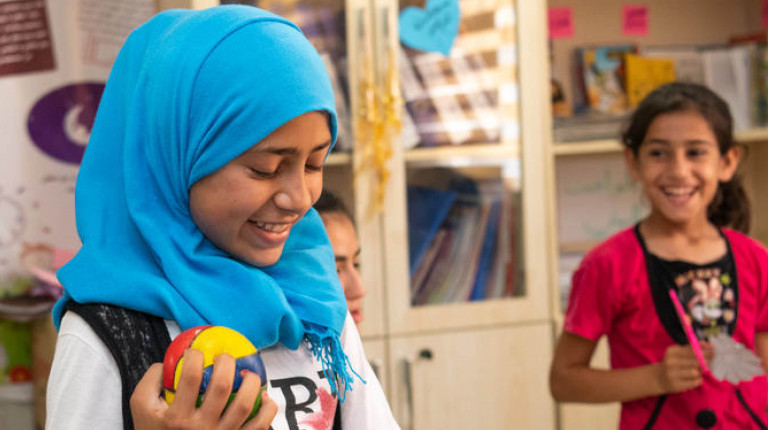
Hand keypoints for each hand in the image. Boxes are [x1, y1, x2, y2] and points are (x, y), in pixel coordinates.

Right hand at [130, 349, 276, 429]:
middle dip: (226, 363)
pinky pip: (260, 425)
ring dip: (251, 383)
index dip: (194, 357)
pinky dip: (267, 409)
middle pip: (222, 387)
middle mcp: (200, 428)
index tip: (195, 352)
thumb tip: (167, 360)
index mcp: (176, 418)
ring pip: (245, 405)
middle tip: (223, 357)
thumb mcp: (142, 409)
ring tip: (246, 374)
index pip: (189, 377)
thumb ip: (150, 382)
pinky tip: (265, 396)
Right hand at [655, 344, 705, 393]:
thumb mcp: (677, 353)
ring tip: (699, 370)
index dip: (704, 350)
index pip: (692, 350)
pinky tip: (695, 378)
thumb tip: (706, 344)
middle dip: (706, 360)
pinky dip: (698, 380)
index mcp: (671, 352)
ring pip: (696, 372)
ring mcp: (673, 374)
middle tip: (710, 360)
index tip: (712, 350)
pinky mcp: (677, 385)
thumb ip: (691, 348)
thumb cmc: (672, 364)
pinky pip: (695, 382)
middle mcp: (671, 362)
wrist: (659, 378)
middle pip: (695, 361)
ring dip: (701, 372)